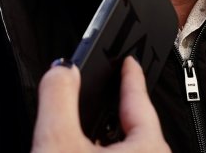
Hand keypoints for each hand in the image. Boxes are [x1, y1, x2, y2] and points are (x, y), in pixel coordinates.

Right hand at [31, 56, 168, 151]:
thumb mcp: (56, 144)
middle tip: (109, 90)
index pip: (141, 101)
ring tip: (89, 128)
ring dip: (109, 137)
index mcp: (148, 149)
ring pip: (130, 149)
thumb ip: (58, 99)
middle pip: (137, 126)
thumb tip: (61, 71)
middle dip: (119, 108)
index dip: (131, 76)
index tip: (129, 61)